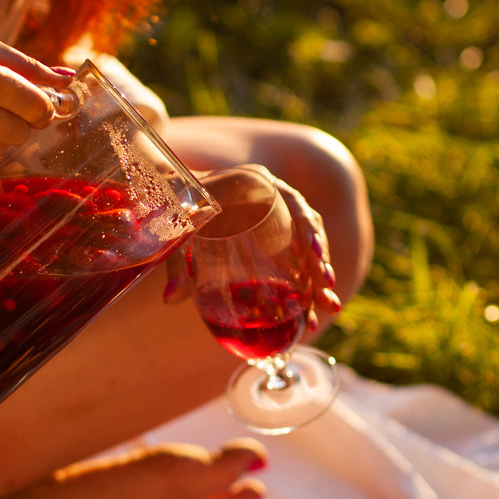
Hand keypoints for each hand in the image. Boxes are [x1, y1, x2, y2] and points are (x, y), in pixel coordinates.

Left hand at [162, 167, 341, 325]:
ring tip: (328, 307)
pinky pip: (297, 261)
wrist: (178, 196)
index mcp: (257, 182)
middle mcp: (273, 198)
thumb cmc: (180, 207)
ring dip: (319, 278)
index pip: (293, 202)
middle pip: (308, 229)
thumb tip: (170, 300)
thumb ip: (177, 261)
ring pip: (308, 248)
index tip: (316, 253)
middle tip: (327, 291)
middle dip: (321, 262)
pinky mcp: (276, 240)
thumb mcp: (180, 230)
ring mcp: (278, 219)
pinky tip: (310, 315)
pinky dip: (304, 286)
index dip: (308, 227)